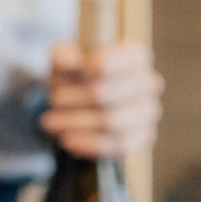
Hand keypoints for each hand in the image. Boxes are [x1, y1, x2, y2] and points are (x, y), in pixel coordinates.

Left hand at [41, 41, 163, 159]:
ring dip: (75, 123)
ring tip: (51, 122)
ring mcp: (148, 113)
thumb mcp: (64, 59)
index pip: (128, 59)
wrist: (82, 103)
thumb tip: (69, 62)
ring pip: (111, 122)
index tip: (79, 70)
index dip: (102, 64)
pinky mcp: (143, 137)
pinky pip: (118, 146)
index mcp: (136, 57)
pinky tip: (67, 139)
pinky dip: (88, 144)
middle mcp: (149, 83)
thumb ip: (64, 55)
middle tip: (53, 101)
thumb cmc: (75, 75)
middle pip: (106, 93)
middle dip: (73, 99)